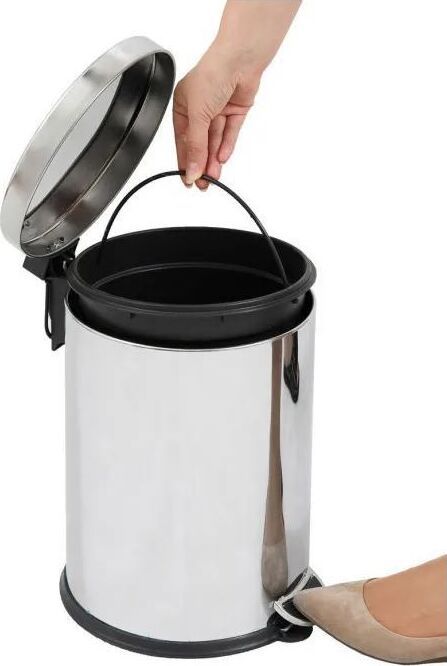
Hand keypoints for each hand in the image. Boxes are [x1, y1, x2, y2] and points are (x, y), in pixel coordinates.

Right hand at [173, 45, 260, 189]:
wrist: (240, 59)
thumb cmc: (212, 74)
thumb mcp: (196, 115)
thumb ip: (195, 146)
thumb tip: (191, 170)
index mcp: (182, 106)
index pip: (182, 141)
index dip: (185, 162)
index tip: (188, 180)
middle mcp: (199, 108)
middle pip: (200, 143)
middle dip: (201, 164)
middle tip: (203, 184)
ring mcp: (218, 110)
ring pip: (215, 140)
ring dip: (214, 159)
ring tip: (214, 176)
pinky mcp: (235, 110)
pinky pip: (230, 133)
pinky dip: (227, 146)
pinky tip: (222, 158)